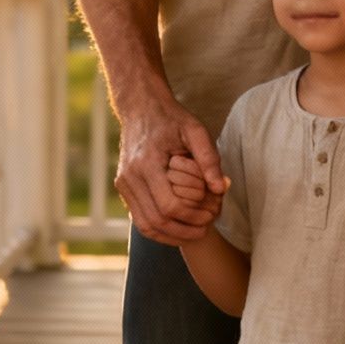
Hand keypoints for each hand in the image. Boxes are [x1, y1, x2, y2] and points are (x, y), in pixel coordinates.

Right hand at [115, 96, 225, 244]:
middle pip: (155, 221)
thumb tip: (221, 188)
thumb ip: (209, 159)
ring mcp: (123, 184)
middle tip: (205, 231)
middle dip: (182, 231)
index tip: (210, 216)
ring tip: (194, 234)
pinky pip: (139, 218)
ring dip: (170, 236)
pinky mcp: (123, 187)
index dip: (191, 217)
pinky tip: (178, 227)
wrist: (141, 107)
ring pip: (144, 225)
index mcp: (147, 163)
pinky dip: (158, 229)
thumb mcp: (196, 130)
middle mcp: (130, 177)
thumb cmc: (172, 118)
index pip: (168, 205)